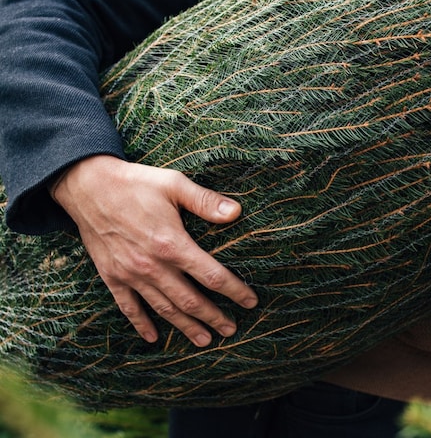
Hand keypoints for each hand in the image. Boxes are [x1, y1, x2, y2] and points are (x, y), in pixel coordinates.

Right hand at [50, 155, 258, 345]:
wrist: (87, 186)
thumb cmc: (135, 183)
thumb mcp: (174, 184)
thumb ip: (205, 201)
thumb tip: (237, 212)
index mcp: (172, 244)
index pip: (211, 276)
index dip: (234, 291)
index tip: (251, 301)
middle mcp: (152, 266)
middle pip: (190, 300)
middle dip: (213, 317)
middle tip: (231, 330)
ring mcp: (130, 274)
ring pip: (163, 308)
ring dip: (185, 326)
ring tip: (204, 340)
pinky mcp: (111, 276)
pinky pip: (128, 307)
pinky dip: (141, 324)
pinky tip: (153, 337)